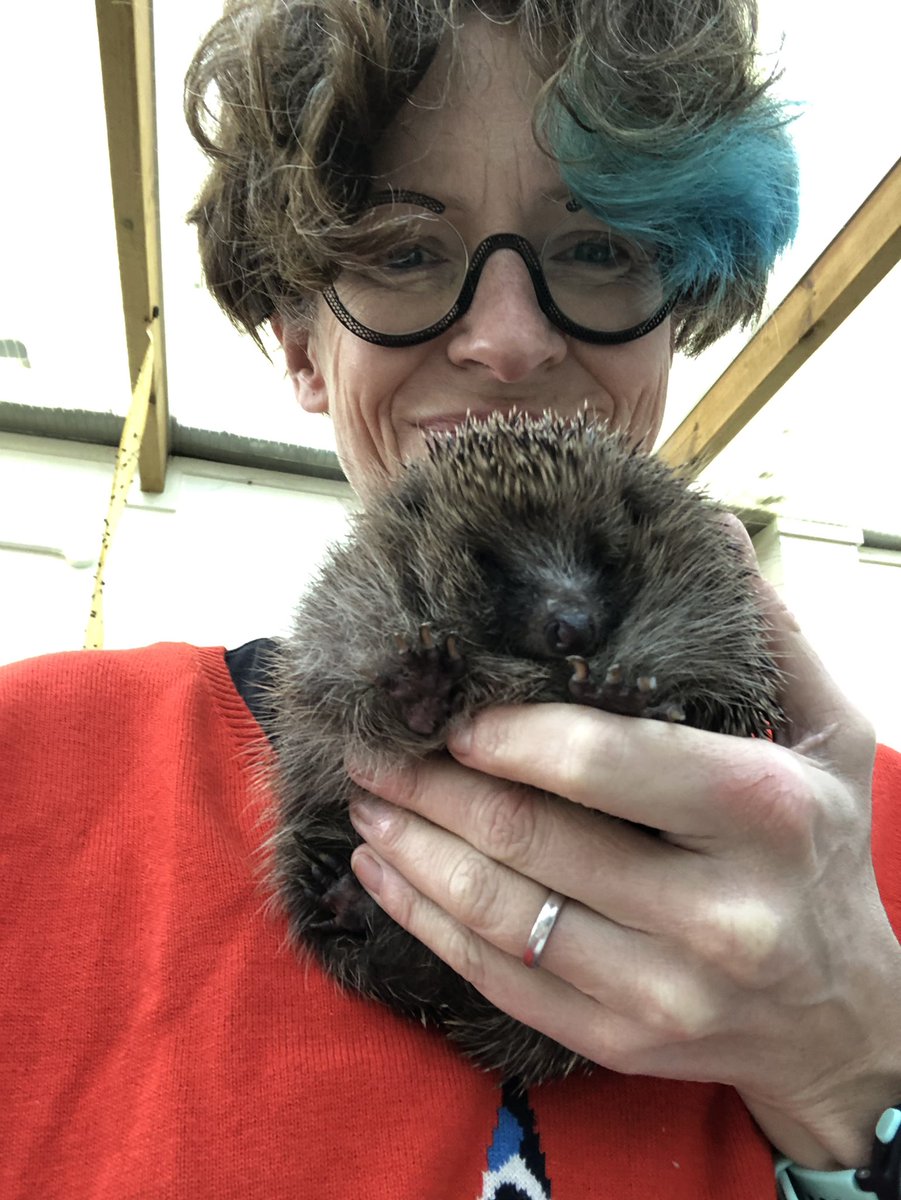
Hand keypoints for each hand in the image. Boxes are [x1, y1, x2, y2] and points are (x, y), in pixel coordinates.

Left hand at [347, 570, 900, 1169]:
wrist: (843, 1015)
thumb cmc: (822, 848)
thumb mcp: (828, 731)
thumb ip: (770, 631)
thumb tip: (703, 528)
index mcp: (764, 811)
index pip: (605, 761)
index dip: (507, 732)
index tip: (445, 710)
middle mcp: (720, 912)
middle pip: (534, 837)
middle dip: (431, 786)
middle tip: (373, 748)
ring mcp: (668, 990)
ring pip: (502, 913)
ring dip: (413, 851)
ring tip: (366, 805)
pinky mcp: (623, 1038)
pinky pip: (501, 978)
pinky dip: (426, 923)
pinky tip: (386, 877)